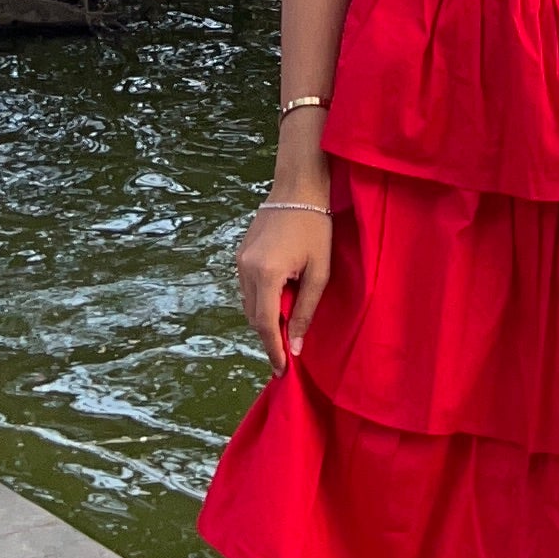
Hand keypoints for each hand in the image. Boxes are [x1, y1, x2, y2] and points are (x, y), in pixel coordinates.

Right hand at [237, 199, 332, 375]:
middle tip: (288, 353)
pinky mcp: (240, 254)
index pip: (265, 325)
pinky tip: (279, 300)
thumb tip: (296, 346)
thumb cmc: (316, 226)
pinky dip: (261, 300)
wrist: (298, 186)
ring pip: (248, 304)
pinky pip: (247, 288)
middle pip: (254, 318)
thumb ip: (306, 311)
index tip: (282, 370)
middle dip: (270, 338)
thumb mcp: (319, 272)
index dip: (274, 351)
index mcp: (266, 274)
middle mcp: (246, 270)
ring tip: (286, 327)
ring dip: (265, 319)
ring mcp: (239, 261)